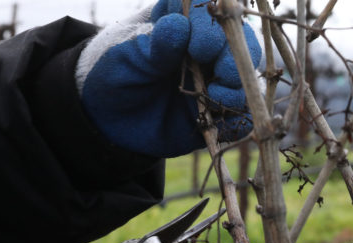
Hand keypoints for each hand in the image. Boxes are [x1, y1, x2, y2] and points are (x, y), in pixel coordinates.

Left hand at [76, 0, 262, 157]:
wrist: (107, 117)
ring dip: (239, 86)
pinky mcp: (218, 110)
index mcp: (182, 20)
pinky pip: (239, 114)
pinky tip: (217, 121)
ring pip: (246, 76)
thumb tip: (180, 25)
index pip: (207, 10)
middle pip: (239, 41)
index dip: (210, 26)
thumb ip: (154, 44)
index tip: (198, 46)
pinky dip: (235, 118)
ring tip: (217, 96)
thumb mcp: (125, 56)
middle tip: (221, 72)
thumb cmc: (112, 73)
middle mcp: (205, 47)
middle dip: (235, 56)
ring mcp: (215, 78)